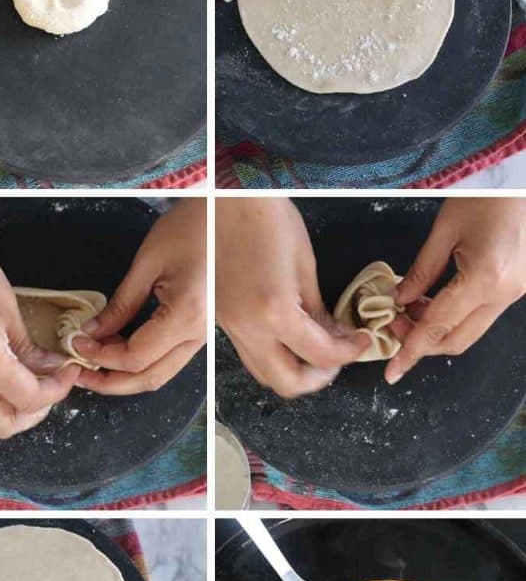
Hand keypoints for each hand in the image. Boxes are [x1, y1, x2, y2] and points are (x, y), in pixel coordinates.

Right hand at [0, 201, 77, 439]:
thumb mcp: (7, 304)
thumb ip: (27, 346)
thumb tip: (49, 368)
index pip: (29, 398)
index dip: (57, 391)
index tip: (66, 375)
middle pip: (3, 424)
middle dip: (34, 411)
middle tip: (48, 389)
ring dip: (0, 418)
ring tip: (16, 395)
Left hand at [72, 199, 205, 393]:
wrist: (227, 217)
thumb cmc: (192, 228)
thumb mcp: (147, 264)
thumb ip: (120, 304)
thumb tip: (93, 332)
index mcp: (186, 316)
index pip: (136, 357)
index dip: (101, 356)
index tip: (77, 342)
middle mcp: (199, 334)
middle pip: (149, 378)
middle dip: (109, 382)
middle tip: (78, 372)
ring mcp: (202, 335)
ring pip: (159, 374)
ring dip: (124, 376)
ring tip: (92, 364)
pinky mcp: (200, 330)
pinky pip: (168, 359)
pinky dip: (140, 362)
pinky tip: (116, 349)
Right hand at [216, 199, 368, 397]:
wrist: (220, 198)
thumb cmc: (265, 217)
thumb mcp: (303, 263)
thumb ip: (317, 308)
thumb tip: (332, 335)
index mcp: (274, 312)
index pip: (320, 355)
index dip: (348, 353)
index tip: (360, 341)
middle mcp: (248, 328)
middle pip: (286, 382)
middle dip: (318, 379)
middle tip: (338, 359)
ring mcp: (229, 327)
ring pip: (263, 373)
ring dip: (292, 372)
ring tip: (315, 353)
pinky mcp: (219, 320)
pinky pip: (249, 353)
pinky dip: (272, 355)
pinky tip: (288, 336)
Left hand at [385, 198, 525, 384]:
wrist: (524, 180)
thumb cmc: (490, 194)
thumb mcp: (446, 229)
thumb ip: (421, 270)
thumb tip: (400, 299)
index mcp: (484, 279)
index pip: (437, 328)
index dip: (410, 351)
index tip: (392, 372)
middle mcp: (505, 293)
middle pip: (456, 340)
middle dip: (421, 341)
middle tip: (393, 321)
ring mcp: (516, 292)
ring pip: (470, 330)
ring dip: (438, 327)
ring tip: (410, 305)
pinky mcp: (519, 286)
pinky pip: (483, 313)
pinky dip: (456, 314)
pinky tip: (435, 297)